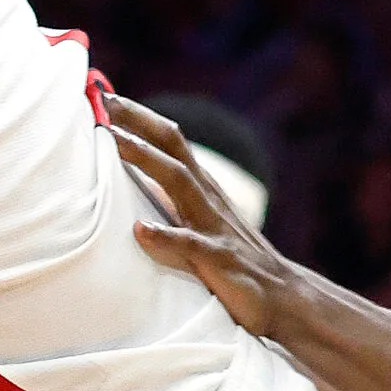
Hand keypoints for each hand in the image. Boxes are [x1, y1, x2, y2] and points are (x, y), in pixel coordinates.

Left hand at [104, 92, 295, 334]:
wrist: (284, 297)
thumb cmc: (230, 257)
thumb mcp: (199, 220)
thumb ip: (170, 197)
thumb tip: (131, 175)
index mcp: (201, 189)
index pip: (171, 141)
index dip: (140, 117)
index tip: (106, 93)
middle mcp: (207, 200)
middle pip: (174, 149)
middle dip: (140, 123)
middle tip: (106, 100)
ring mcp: (213, 227)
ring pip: (180, 184)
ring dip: (147, 161)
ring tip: (113, 142)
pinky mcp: (219, 260)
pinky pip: (191, 245)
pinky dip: (165, 235)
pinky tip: (139, 229)